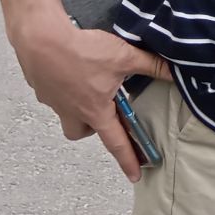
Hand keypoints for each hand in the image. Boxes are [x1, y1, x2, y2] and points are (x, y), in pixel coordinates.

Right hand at [9, 11, 170, 181]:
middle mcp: (72, 112)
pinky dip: (66, 88)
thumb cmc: (83, 51)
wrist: (41, 39)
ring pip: (68, 115)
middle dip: (97, 128)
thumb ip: (150, 65)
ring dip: (80, 107)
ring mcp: (54, 102)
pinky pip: (57, 96)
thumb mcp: (124, 56)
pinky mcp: (42, 88)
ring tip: (89, 85)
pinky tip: (71, 69)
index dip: (128, 159)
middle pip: (84, 132)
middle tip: (107, 111)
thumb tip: (174, 70)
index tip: (135, 175)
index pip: (116, 142)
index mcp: (95, 110)